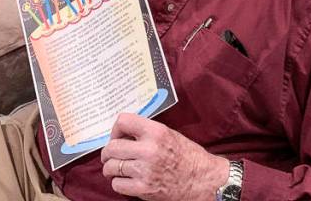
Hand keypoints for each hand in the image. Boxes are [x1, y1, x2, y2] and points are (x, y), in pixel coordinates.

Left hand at [100, 113, 228, 199]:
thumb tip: (122, 134)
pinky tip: (126, 180)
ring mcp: (145, 171)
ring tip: (117, 169)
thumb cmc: (187, 156)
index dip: (115, 129)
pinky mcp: (144, 189)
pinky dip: (118, 183)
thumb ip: (146, 132)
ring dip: (111, 168)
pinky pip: (117, 184)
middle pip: (112, 147)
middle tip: (111, 156)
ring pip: (111, 167)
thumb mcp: (169, 134)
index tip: (117, 136)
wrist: (203, 180)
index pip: (123, 121)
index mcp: (156, 132)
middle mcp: (148, 149)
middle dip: (108, 152)